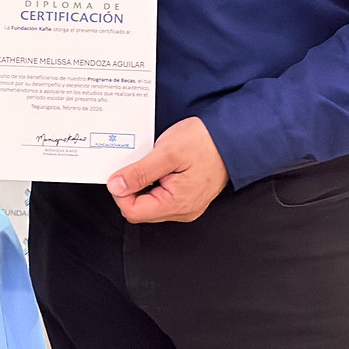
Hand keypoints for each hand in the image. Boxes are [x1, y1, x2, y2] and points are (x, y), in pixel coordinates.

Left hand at [107, 117, 228, 223]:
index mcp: (177, 204)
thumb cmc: (206, 143)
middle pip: (139, 209)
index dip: (121, 192)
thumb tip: (116, 186)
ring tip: (153, 163)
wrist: (232, 137)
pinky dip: (153, 182)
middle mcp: (182, 210)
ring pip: (149, 203)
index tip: (122, 172)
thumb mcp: (167, 152)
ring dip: (143, 183)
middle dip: (132, 186)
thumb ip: (139, 172)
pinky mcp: (187, 197)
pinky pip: (161, 196)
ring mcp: (186, 205)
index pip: (132, 211)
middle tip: (139, 163)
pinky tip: (159, 166)